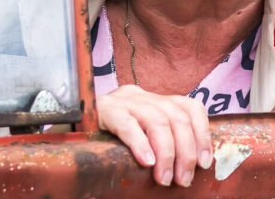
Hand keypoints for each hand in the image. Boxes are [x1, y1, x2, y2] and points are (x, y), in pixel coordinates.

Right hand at [96, 85, 212, 186]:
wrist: (70, 127)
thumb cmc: (111, 139)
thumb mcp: (142, 135)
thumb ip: (164, 141)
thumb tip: (191, 168)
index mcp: (155, 100)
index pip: (190, 107)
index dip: (202, 134)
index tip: (205, 163)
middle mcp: (142, 95)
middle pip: (176, 117)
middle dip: (186, 152)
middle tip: (183, 179)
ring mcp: (123, 101)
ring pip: (157, 121)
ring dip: (167, 154)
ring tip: (165, 178)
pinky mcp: (105, 110)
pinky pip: (127, 124)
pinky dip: (140, 144)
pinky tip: (146, 162)